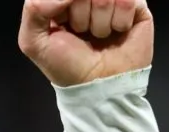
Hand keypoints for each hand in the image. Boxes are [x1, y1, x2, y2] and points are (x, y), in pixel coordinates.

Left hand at [18, 0, 152, 86]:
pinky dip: (120, 21)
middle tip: (81, 34)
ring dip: (100, 23)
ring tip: (99, 36)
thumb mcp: (32, 41)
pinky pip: (128, 0)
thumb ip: (35, 8)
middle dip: (80, 17)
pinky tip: (117, 32)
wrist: (98, 85)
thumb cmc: (65, 65)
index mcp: (61, 1)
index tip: (61, 24)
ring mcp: (113, 0)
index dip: (62, 6)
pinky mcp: (136, 5)